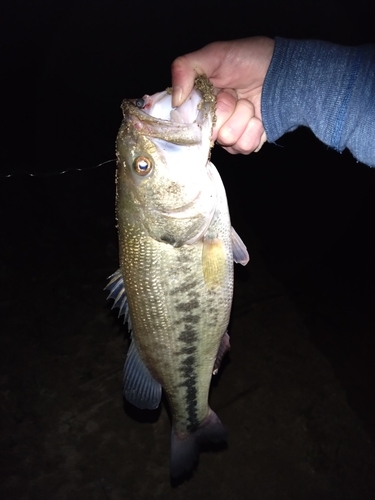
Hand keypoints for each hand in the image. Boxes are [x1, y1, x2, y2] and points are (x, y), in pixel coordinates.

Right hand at [171, 37, 273, 153]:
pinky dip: (255, 129)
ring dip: (243, 118)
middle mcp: (212, 121)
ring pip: (228, 141)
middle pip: (209, 133)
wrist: (283, 69)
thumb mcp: (214, 55)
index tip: (214, 95)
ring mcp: (230, 133)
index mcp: (199, 102)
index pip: (186, 121)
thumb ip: (185, 69)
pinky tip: (258, 116)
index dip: (201, 111)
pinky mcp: (248, 141)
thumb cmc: (249, 58)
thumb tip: (176, 100)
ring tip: (248, 102)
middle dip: (226, 111)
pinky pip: (245, 146)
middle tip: (234, 95)